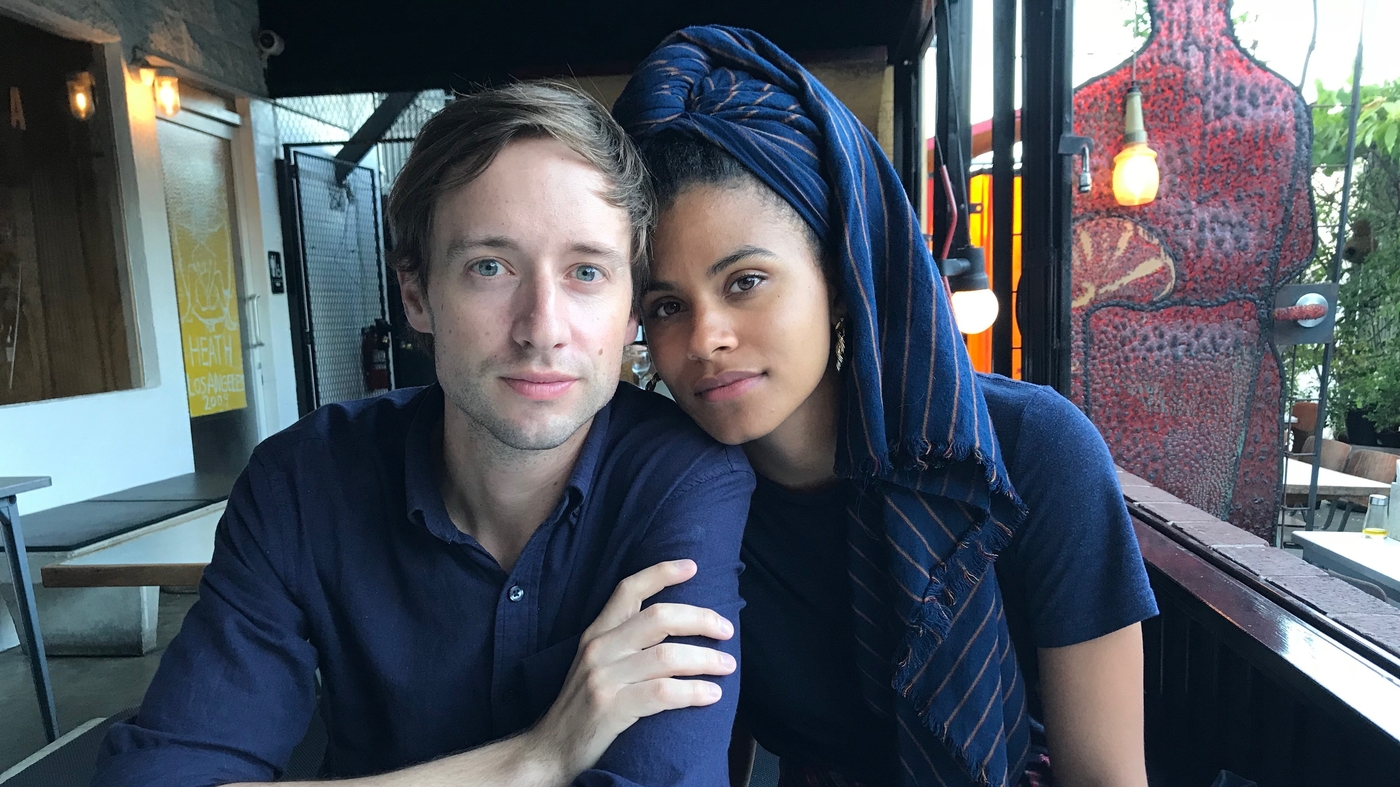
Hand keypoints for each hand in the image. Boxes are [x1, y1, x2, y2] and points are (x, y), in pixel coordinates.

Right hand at [528, 559, 736, 779]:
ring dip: (705, 659)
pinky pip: (663, 693)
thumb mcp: (596, 665)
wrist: (551, 750)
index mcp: (596, 634)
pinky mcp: (611, 708)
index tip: (692, 566)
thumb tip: (677, 627)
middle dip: (700, 619)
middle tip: (726, 630)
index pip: (628, 590)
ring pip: (667, 656)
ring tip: (726, 665)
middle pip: (659, 618)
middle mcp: (599, 649)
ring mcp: (604, 678)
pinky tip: (711, 695)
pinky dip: (693, 692)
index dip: (661, 573)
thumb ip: (625, 644)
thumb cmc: (584, 708)